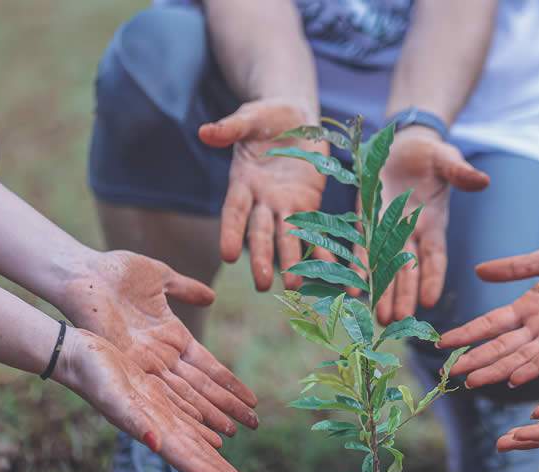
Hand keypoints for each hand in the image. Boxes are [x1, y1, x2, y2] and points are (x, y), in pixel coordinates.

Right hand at [55, 328, 256, 471]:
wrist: (78, 356)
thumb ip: (134, 421)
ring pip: (198, 440)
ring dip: (219, 459)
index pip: (191, 460)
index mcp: (153, 431)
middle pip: (199, 457)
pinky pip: (191, 418)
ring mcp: (160, 414)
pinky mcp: (159, 398)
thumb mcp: (113, 396)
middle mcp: (160, 428)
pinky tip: (219, 438)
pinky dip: (207, 432)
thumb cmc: (92, 376)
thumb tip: (156, 444)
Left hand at [61, 251, 257, 436]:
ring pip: (182, 400)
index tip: (253, 401)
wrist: (81, 272)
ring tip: (228, 441)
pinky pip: (153, 399)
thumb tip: (211, 297)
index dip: (231, 385)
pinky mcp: (125, 368)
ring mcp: (144, 366)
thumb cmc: (115, 272)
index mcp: (172, 338)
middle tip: (253, 426)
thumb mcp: (159, 278)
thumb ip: (185, 289)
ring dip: (205, 421)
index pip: (209, 369)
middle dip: (227, 410)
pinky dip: (170, 418)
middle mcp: (161, 358)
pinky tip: (187, 434)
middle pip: (201, 391)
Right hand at [198, 100, 333, 290]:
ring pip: (287, 238)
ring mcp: (285, 206)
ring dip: (291, 262)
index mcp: (243, 183)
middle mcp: (262, 201)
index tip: (227, 255)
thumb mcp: (249, 117)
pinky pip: (315, 230)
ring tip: (295, 287)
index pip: (233, 212)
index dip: (230, 232)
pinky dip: (323, 250)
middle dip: (261, 257)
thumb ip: (230, 128)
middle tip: (262, 284)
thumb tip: (205, 132)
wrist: (294, 117)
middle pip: (260, 233)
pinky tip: (333, 270)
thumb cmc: (266, 117)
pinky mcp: (307, 205)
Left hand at [363, 127, 488, 324]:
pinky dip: (358, 270)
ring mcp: (387, 231)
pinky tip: (353, 291)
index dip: (432, 278)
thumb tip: (483, 181)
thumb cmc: (431, 155)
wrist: (403, 144)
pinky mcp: (366, 222)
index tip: (428, 301)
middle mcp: (410, 234)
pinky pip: (361, 250)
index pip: (434, 256)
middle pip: (407, 270)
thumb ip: (461, 174)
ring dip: (382, 292)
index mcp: (433, 224)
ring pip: (385, 267)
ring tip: (380, 318)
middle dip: (403, 295)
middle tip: (398, 321)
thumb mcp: (447, 160)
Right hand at [440, 240, 538, 387]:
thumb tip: (478, 271)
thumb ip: (514, 268)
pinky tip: (514, 380)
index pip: (490, 323)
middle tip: (450, 372)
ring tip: (473, 382)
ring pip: (519, 356)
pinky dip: (533, 367)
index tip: (442, 342)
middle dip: (475, 358)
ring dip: (496, 369)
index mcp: (528, 305)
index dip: (467, 334)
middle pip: (500, 345)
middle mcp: (538, 324)